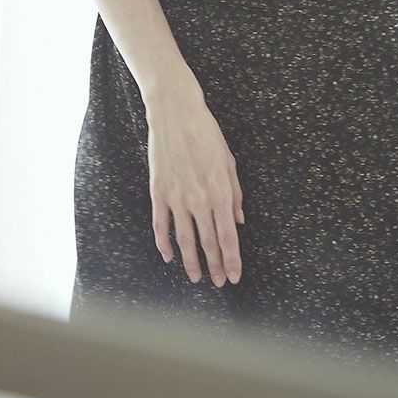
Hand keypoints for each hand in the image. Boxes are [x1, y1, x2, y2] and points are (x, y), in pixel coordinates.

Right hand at [146, 92, 244, 288]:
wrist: (176, 114)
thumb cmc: (206, 134)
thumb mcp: (228, 161)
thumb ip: (235, 194)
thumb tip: (238, 221)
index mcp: (220, 192)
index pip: (228, 236)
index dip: (232, 259)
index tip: (235, 275)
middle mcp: (199, 199)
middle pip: (208, 242)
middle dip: (215, 266)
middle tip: (219, 283)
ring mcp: (177, 197)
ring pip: (185, 240)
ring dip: (191, 262)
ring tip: (196, 278)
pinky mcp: (158, 192)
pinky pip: (161, 225)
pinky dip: (164, 243)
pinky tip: (168, 256)